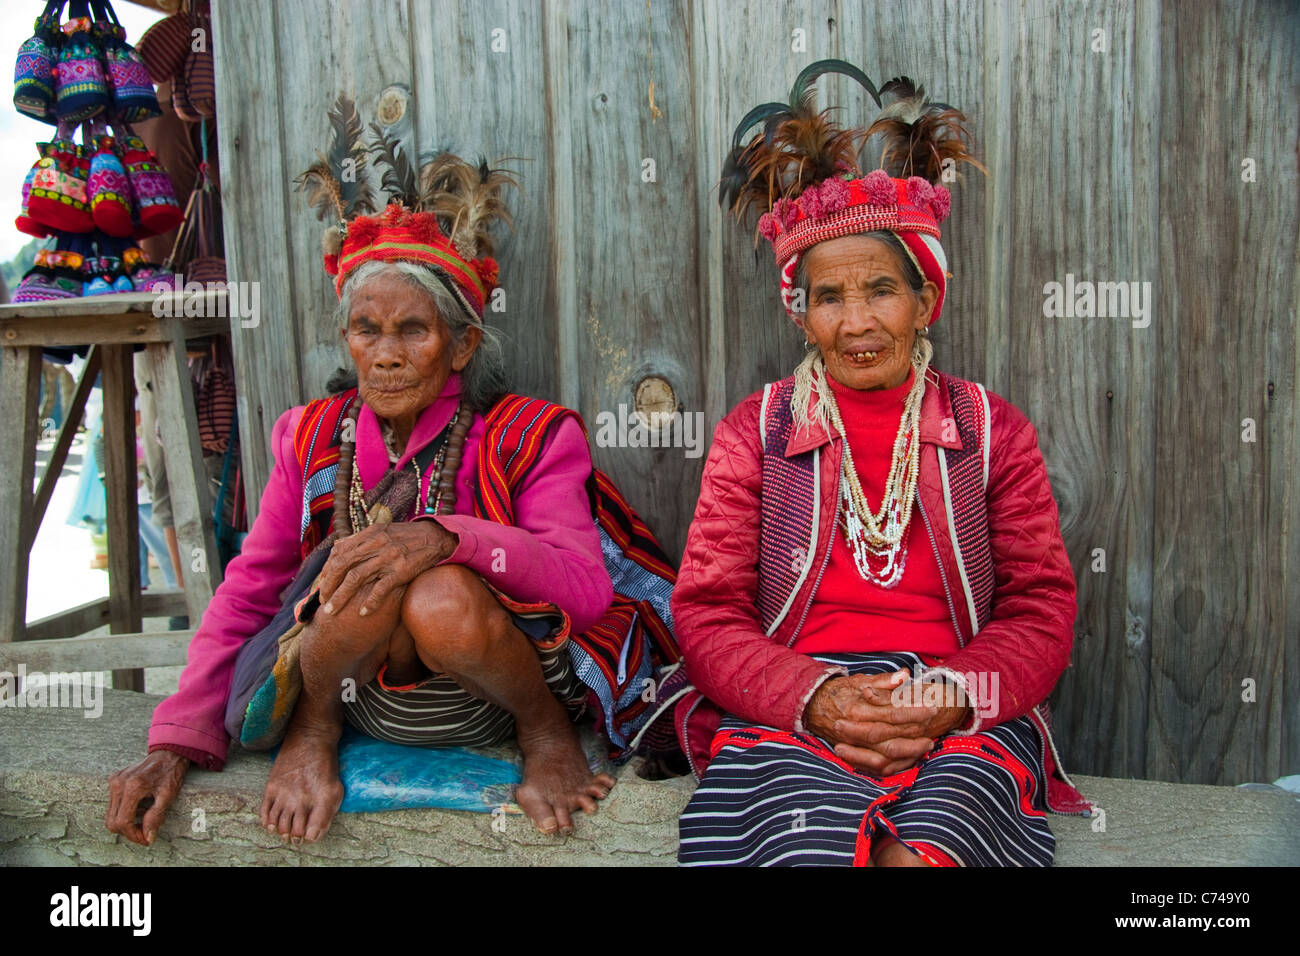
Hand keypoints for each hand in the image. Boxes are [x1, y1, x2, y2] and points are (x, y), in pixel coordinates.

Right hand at [105, 750, 189, 845]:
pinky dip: (123, 812)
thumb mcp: (168, 795)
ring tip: (144, 820)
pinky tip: (139, 808)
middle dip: (128, 832)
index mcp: (132, 787)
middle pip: (112, 821)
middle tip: (145, 833)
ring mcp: (114, 780)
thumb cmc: (171, 773)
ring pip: (110, 815)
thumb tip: (147, 837)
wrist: (168, 753)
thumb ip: (156, 817)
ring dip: (125, 823)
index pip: (123, 822)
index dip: (133, 835)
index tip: (146, 839)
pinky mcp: (113, 779)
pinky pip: (113, 804)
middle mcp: (119, 783)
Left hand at [318, 520, 458, 617]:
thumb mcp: (383, 531)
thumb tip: (337, 547)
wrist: (438, 538)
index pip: (339, 553)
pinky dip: (370, 601)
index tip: (322, 585)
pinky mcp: (402, 570)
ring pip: (356, 578)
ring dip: (341, 596)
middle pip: (343, 566)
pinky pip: (381, 588)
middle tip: (323, 602)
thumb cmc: (409, 537)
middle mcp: (377, 544)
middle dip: (328, 585)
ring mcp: (389, 558)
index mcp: (370, 534)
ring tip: (332, 612)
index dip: (327, 571)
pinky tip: (363, 613)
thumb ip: (360, 539)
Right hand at [803, 671, 966, 776]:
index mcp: (858, 710)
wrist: (811, 706)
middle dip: (915, 734)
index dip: (914, 712)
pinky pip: (876, 767)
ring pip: (885, 757)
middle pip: (891, 738)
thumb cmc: (838, 691)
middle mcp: (855, 731)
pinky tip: (910, 759)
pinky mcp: (853, 755)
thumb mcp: (858, 681)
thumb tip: (905, 676)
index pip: (892, 714)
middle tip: (935, 728)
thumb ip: (883, 681)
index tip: (932, 708)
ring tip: (927, 745)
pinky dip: (894, 766)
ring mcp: (853, 746)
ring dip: (908, 753)